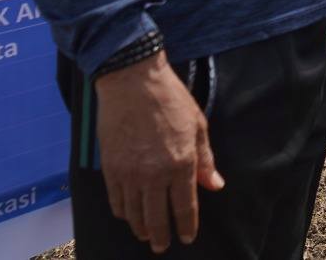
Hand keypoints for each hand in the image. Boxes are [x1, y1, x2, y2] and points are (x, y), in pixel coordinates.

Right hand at [93, 53, 223, 252]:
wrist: (132, 82)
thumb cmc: (171, 100)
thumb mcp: (198, 126)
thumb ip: (205, 160)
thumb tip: (215, 186)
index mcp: (182, 164)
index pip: (185, 207)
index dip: (187, 226)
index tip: (187, 238)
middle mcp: (154, 174)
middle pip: (157, 218)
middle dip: (161, 236)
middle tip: (163, 246)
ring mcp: (129, 174)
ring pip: (134, 214)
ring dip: (141, 228)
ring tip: (146, 236)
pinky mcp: (110, 169)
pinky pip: (116, 201)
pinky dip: (122, 213)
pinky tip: (128, 216)